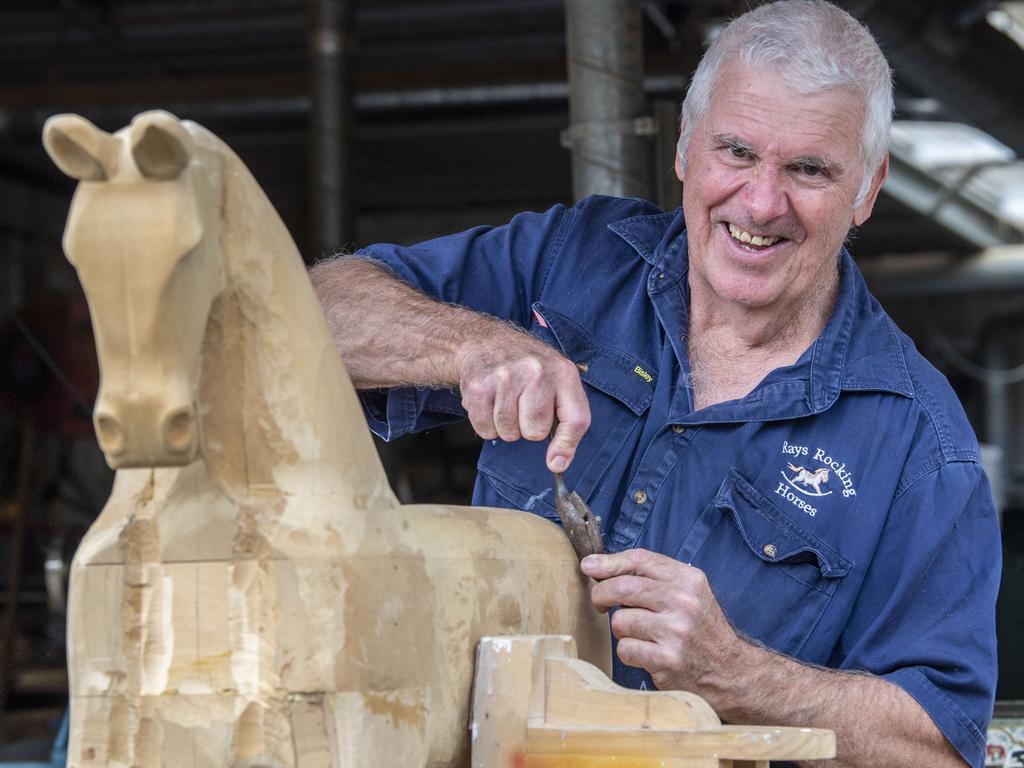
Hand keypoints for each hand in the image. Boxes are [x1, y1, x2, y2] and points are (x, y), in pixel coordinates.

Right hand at [457, 327, 589, 471]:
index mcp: (563, 373)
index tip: (555, 462)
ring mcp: (506, 377)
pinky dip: (485, 424)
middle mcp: (536, 372)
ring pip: (509, 433)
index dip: (566, 445)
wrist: (485, 341)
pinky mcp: (479, 386)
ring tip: (504, 400)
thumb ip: (567, 420)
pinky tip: (489, 402)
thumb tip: (558, 463)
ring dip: (505, 426)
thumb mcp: (557, 381)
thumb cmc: (527, 368)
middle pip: (535, 432)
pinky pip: (485, 430)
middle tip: (522, 406)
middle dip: (527, 427)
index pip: (575, 419)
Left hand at [581, 549, 743, 694]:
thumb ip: (651, 577)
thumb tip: (595, 565)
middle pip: (623, 587)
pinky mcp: (667, 660)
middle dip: (601, 593)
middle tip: (599, 602)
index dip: (609, 562)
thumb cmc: (698, 628)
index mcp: (689, 580)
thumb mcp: (687, 592)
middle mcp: (684, 602)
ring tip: (640, 634)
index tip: (589, 566)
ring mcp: (676, 632)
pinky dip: (628, 652)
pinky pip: (625, 649)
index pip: (640, 559)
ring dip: (621, 629)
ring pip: (620, 621)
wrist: (728, 671)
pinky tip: (645, 653)